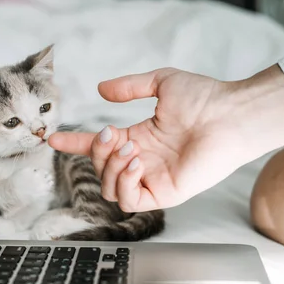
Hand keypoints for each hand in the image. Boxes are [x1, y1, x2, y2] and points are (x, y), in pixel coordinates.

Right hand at [49, 65, 283, 211]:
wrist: (230, 115)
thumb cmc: (204, 98)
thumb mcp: (161, 83)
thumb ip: (129, 87)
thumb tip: (101, 90)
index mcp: (139, 139)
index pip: (99, 147)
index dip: (75, 144)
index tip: (53, 140)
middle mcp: (142, 162)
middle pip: (100, 168)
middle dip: (97, 152)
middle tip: (113, 134)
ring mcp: (152, 180)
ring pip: (109, 188)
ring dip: (111, 167)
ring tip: (130, 148)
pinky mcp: (164, 194)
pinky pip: (129, 200)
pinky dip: (124, 182)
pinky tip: (137, 162)